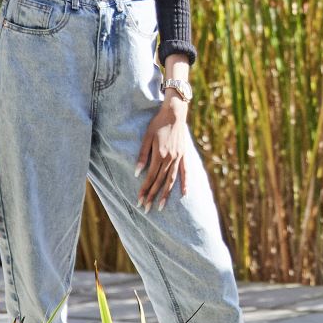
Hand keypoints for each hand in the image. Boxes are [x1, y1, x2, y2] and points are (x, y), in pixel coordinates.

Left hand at [136, 95, 189, 209]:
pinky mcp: (184, 155)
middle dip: (152, 196)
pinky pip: (184, 172)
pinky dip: (184, 184)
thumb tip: (137, 173)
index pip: (150, 177)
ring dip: (166, 194)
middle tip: (146, 209)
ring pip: (171, 180)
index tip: (140, 200)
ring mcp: (178, 158)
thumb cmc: (158, 124)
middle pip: (160, 182)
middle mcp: (170, 159)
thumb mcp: (147, 138)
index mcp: (160, 155)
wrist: (175, 113)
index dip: (145, 190)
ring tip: (161, 206)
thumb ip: (142, 156)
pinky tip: (184, 194)